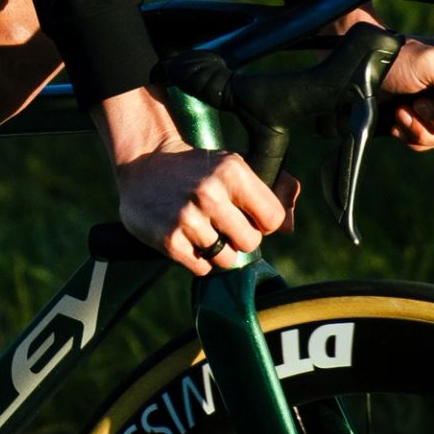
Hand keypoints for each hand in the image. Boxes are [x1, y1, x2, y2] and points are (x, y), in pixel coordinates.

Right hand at [111, 145, 292, 276]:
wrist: (143, 164)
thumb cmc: (198, 168)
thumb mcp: (234, 166)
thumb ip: (274, 191)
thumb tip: (290, 228)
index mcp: (232, 171)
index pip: (273, 218)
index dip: (262, 222)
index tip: (247, 216)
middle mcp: (210, 193)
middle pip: (251, 243)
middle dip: (240, 239)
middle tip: (222, 225)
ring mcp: (188, 218)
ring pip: (226, 260)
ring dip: (217, 252)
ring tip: (203, 231)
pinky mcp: (169, 240)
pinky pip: (202, 269)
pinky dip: (197, 259)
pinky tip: (187, 238)